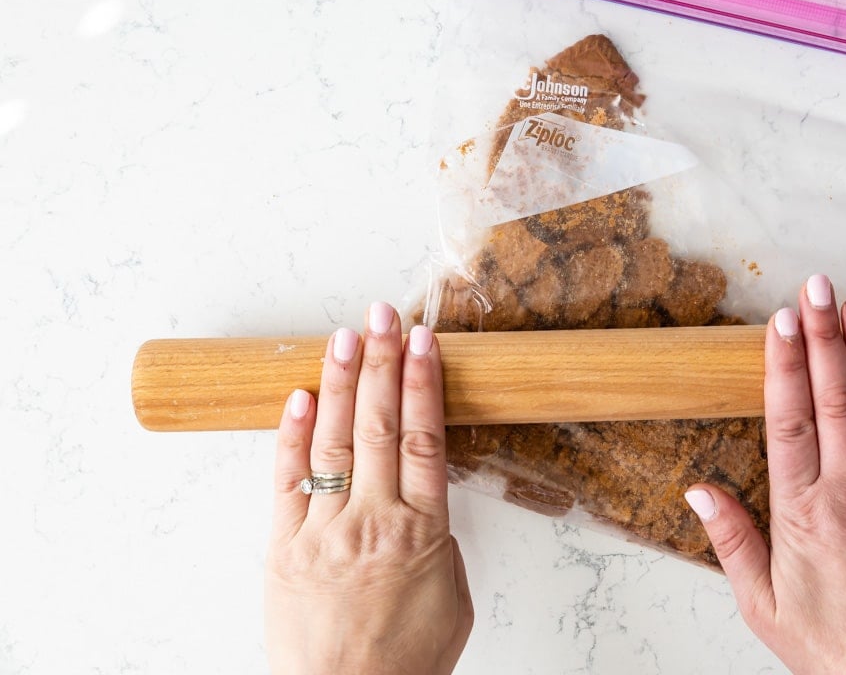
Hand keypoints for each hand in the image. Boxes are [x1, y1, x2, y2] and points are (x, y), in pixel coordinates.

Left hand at [265, 302, 472, 674]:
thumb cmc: (407, 659)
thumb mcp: (452, 593)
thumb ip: (437, 535)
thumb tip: (421, 492)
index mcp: (422, 532)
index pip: (424, 438)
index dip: (423, 382)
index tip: (422, 339)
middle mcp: (372, 523)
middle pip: (381, 426)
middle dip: (381, 363)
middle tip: (382, 315)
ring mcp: (323, 533)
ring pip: (335, 443)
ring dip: (341, 384)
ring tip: (344, 336)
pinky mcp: (283, 548)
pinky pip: (287, 482)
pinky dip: (293, 436)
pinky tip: (300, 396)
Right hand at [685, 274, 845, 673]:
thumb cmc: (827, 643)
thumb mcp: (760, 602)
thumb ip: (731, 539)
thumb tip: (698, 487)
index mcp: (802, 511)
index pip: (789, 420)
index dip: (785, 365)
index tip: (782, 321)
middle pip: (834, 399)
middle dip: (823, 337)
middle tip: (817, 287)